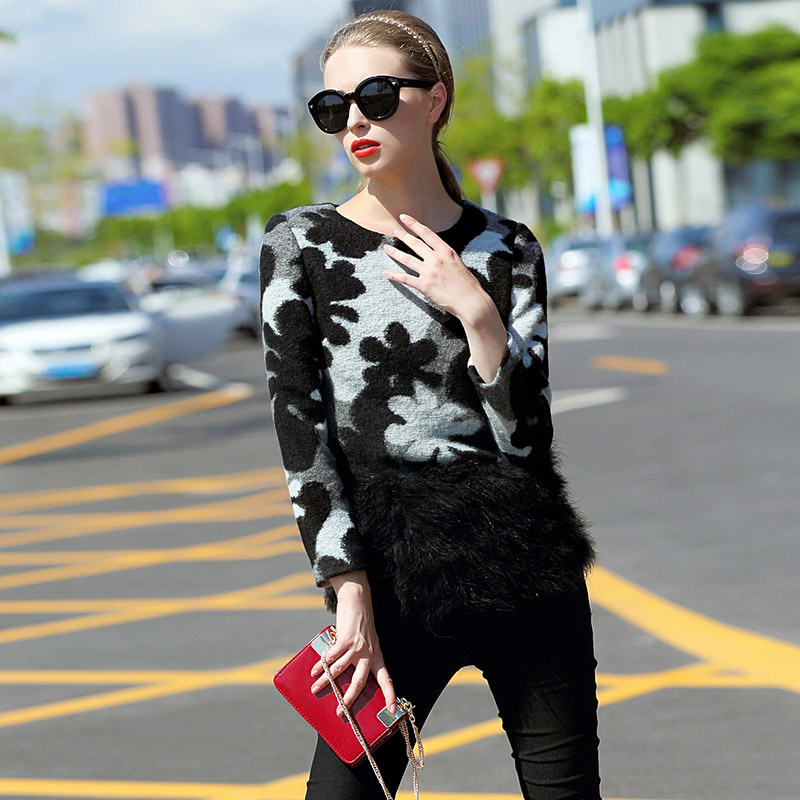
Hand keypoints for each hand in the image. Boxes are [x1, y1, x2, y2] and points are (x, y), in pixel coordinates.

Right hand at [309, 571, 396, 716]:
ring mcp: (357, 647)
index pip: (386, 679)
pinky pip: (331, 657)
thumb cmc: (361, 625)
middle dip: (349, 700)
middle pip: (360, 683)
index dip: (390, 695)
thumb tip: (347, 679)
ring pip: (340, 671)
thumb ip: (361, 660)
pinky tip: (314, 671)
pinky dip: (321, 665)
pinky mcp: (345, 640)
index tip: (393, 710)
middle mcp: (369, 654)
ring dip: (326, 682)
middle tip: (341, 713)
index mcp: (377, 657)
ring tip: (315, 690)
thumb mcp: (368, 643)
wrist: (358, 601)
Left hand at [382, 212, 488, 322]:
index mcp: (446, 251)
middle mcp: (436, 259)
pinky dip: (394, 276)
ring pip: (407, 259)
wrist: (471, 302)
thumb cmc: (468, 285)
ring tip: (386, 248)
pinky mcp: (424, 286)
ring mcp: (429, 272)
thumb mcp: (459, 264)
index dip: (414, 224)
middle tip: (394, 231)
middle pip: (415, 244)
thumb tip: (438, 255)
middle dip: (403, 236)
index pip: (427, 233)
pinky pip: (405, 278)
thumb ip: (446, 257)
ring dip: (395, 253)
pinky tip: (386, 273)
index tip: (404, 218)